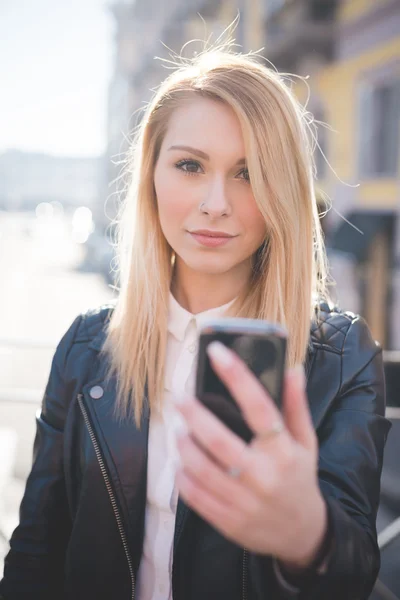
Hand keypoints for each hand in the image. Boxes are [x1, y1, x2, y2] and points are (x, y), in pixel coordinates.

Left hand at [174, 341, 327, 568]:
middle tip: (180, 397)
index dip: (237, 376)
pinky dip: (182, 475)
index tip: (217, 351)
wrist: (302, 533)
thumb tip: (292, 368)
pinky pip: (195, 496)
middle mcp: (263, 476)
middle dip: (194, 414)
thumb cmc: (300, 478)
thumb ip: (296, 405)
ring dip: (183, 444)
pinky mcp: (228, 520)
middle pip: (219, 441)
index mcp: (284, 452)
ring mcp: (243, 501)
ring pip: (201, 468)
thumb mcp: (306, 442)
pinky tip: (181, 460)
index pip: (259, 407)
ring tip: (179, 428)